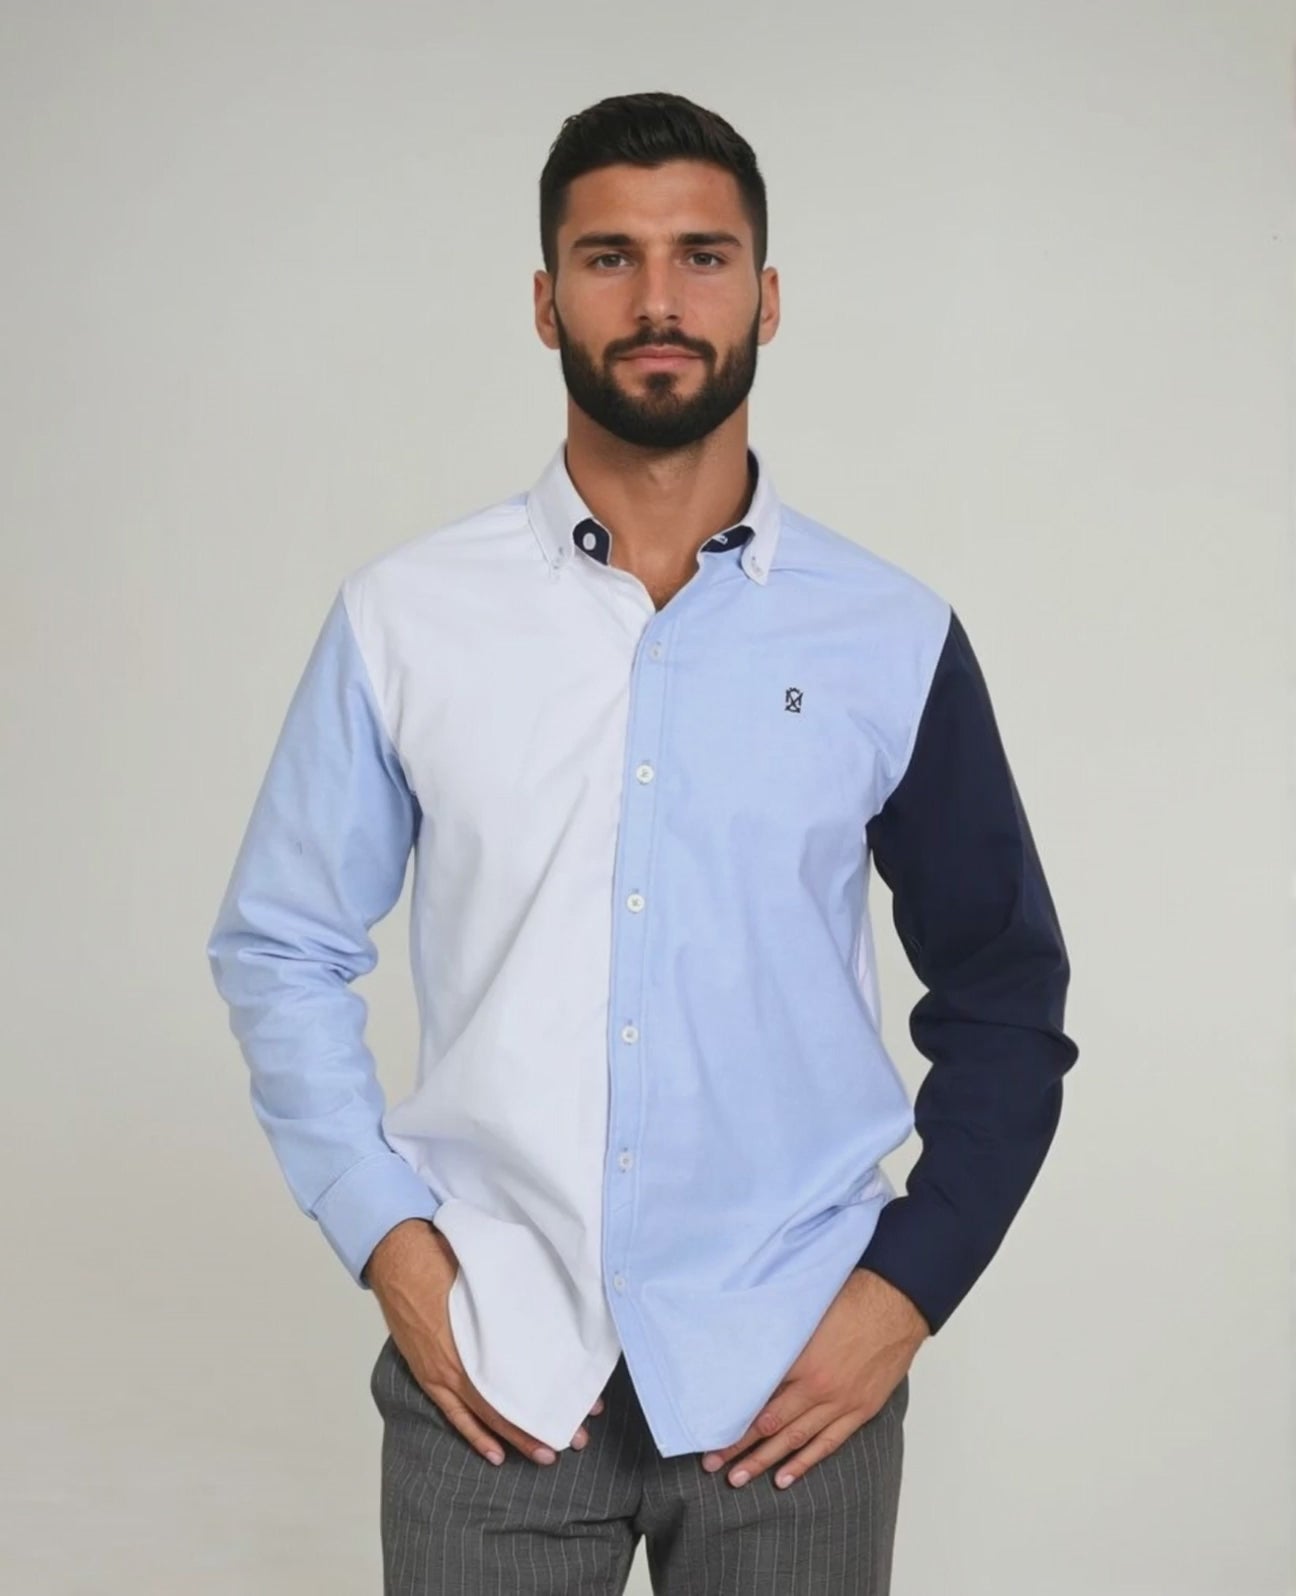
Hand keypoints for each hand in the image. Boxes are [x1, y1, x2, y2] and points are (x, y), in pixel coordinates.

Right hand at [365, 1219, 604, 1465]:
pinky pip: (455, 1415)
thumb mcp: (489, 1274)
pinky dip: (476, 1435)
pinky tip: (496, 1454)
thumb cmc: (444, 1259)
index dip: (555, 1396)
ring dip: (517, 1437)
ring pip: (487, 1417)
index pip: (526, 1380)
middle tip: (577, 1438)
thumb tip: (552, 1310)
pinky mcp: (429, 1376)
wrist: (398, 1256)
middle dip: (544, 1423)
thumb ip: (515, 1299)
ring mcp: (443, 1373)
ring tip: (545, 1455)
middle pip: (511, 1404)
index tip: (587, 1406)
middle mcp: (464, 1362)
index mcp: (483, 1336)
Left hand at [698, 1267, 928, 1490]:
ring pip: (796, 1439)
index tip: (710, 1432)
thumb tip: (748, 1354)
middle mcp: (817, 1386)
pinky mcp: (860, 1409)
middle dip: (739, 1447)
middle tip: (711, 1465)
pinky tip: (785, 1477)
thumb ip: (780, 1340)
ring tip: (739, 1478)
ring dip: (765, 1461)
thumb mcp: (805, 1314)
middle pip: (770, 1423)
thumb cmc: (850, 1299)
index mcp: (800, 1359)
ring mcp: (841, 1401)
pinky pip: (829, 1442)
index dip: (733, 1418)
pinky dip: (806, 1461)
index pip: (757, 1397)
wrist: (896, 1305)